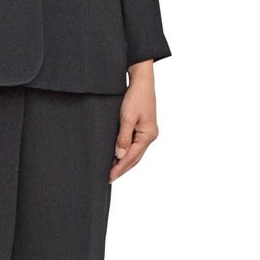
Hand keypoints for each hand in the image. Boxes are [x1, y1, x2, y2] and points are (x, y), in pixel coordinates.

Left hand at [109, 60, 158, 182]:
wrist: (141, 82)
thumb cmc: (135, 97)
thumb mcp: (127, 118)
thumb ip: (123, 138)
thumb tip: (120, 155)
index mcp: (148, 135)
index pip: (132, 157)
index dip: (120, 168)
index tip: (110, 176)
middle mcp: (150, 136)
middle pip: (135, 158)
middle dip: (122, 168)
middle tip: (109, 178)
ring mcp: (148, 133)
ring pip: (135, 153)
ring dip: (124, 162)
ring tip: (112, 170)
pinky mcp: (143, 128)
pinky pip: (135, 145)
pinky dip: (127, 152)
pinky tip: (118, 156)